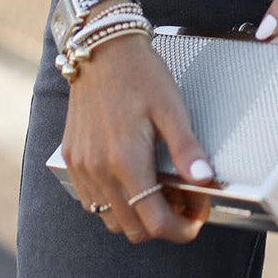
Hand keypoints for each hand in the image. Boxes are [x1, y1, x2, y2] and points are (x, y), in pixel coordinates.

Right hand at [60, 33, 216, 244]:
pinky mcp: (72, 159)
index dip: (182, 228)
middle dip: (163, 223)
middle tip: (184, 199)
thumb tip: (205, 181)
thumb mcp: (171, 108)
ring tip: (160, 189)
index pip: (154, 223)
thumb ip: (187, 149)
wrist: (101, 48)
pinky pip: (91, 201)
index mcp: (125, 161)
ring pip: (110, 220)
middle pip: (133, 229)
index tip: (197, 214)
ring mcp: (81, 167)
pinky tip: (132, 179)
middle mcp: (98, 171)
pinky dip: (115, 203)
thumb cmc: (139, 73)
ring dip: (138, 216)